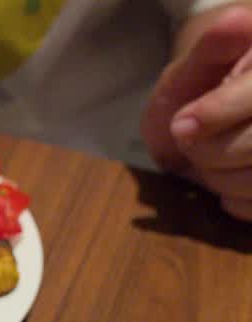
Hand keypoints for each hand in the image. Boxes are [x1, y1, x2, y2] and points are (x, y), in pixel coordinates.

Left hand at [142, 5, 251, 219]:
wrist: (210, 117)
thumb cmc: (203, 86)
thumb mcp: (199, 62)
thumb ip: (213, 47)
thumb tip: (236, 21)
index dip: (220, 113)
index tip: (182, 126)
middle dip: (212, 152)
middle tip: (189, 143)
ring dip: (221, 181)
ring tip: (207, 161)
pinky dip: (238, 201)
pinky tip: (228, 181)